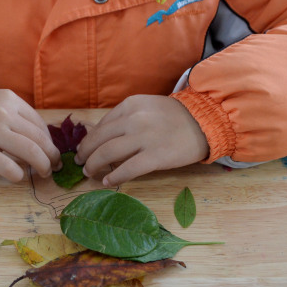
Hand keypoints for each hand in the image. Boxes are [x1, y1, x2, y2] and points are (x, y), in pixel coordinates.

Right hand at [0, 89, 60, 182]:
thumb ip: (16, 117)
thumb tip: (42, 141)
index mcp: (9, 100)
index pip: (39, 124)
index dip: (50, 141)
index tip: (52, 152)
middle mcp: (2, 113)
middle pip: (39, 139)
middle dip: (51, 156)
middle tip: (54, 166)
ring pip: (30, 152)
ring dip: (42, 166)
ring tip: (43, 173)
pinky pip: (9, 167)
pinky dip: (18, 175)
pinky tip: (17, 176)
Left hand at [75, 95, 209, 186]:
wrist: (205, 121)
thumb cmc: (175, 117)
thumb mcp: (146, 107)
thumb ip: (125, 118)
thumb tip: (100, 135)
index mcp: (130, 105)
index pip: (101, 125)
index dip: (88, 140)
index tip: (84, 149)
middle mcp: (133, 119)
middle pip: (99, 140)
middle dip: (85, 154)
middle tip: (80, 163)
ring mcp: (144, 138)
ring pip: (107, 154)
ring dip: (94, 165)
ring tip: (89, 173)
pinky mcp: (155, 156)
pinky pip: (127, 169)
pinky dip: (113, 176)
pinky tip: (107, 181)